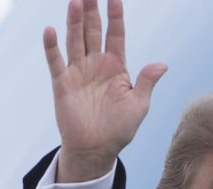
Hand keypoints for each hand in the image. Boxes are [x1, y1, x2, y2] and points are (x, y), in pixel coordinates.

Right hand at [44, 0, 167, 181]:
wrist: (97, 149)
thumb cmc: (120, 129)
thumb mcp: (139, 105)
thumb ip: (146, 82)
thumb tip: (162, 64)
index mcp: (116, 67)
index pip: (116, 34)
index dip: (115, 16)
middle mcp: (96, 65)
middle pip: (93, 31)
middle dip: (92, 11)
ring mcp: (78, 72)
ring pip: (75, 40)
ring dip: (74, 22)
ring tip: (75, 2)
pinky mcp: (62, 84)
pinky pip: (56, 62)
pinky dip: (52, 47)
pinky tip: (51, 30)